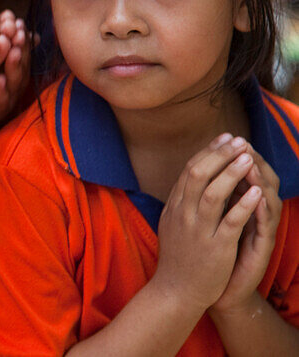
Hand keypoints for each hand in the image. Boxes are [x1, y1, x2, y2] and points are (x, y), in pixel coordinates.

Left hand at [0, 10, 30, 133]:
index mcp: (15, 66)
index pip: (21, 48)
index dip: (20, 35)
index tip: (18, 21)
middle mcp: (15, 81)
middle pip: (21, 62)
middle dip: (20, 46)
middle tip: (16, 32)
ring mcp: (8, 97)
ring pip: (13, 80)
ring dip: (12, 65)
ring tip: (11, 51)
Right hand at [152, 135, 262, 312]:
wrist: (176, 291)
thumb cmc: (179, 256)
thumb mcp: (174, 223)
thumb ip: (182, 200)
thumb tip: (194, 176)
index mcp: (175, 206)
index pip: (189, 170)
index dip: (208, 152)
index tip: (225, 139)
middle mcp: (183, 214)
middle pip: (197, 174)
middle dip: (219, 155)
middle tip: (238, 141)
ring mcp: (198, 230)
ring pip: (212, 193)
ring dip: (231, 173)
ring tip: (247, 157)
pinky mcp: (215, 247)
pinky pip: (229, 222)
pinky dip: (242, 204)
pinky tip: (255, 191)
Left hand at [212, 147, 281, 315]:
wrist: (204, 289)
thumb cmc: (204, 252)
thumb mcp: (203, 219)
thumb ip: (206, 197)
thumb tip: (195, 171)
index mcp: (239, 206)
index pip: (243, 173)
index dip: (234, 156)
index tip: (223, 137)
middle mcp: (254, 215)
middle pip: (261, 180)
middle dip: (249, 160)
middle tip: (240, 142)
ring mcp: (260, 230)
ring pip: (267, 198)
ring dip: (258, 178)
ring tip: (249, 161)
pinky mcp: (261, 247)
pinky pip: (264, 224)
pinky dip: (260, 208)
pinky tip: (256, 194)